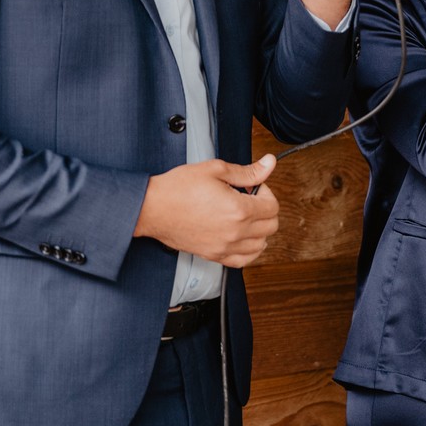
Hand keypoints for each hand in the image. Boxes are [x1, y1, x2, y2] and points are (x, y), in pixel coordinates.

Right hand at [133, 156, 279, 267]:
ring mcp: (224, 247)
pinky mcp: (213, 255)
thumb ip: (247, 171)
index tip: (252, 187)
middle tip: (248, 199)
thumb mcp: (215, 170)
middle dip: (265, 209)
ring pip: (260, 245)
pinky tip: (242, 237)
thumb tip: (268, 164)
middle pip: (270, 226)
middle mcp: (235, 232)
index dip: (265, 191)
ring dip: (259, 230)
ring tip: (244, 216)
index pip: (273, 207)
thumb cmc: (178, 188)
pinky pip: (243, 260)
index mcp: (239, 210)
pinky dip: (249, 250)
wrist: (152, 208)